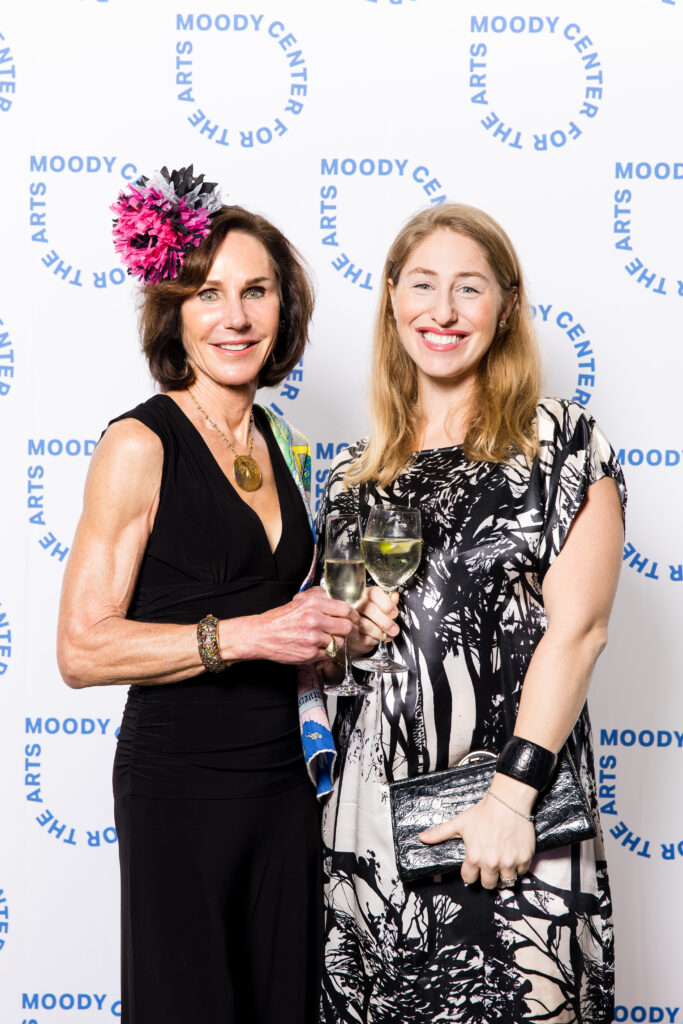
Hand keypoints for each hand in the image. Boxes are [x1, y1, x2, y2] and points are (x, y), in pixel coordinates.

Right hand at [222, 586, 358, 665]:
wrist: (261, 635)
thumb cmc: (279, 619)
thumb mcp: (298, 600)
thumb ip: (319, 597)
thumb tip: (336, 598)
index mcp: (313, 604)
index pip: (345, 609)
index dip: (354, 615)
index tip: (355, 619)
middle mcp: (314, 620)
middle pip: (347, 627)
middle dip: (353, 631)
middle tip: (353, 632)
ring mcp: (312, 638)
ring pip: (340, 642)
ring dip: (339, 642)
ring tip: (331, 640)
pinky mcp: (310, 654)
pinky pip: (329, 654)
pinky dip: (328, 652)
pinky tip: (321, 647)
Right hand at [348, 586, 399, 656]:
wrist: (355, 632)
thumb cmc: (369, 617)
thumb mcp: (380, 606)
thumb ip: (388, 601)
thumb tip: (395, 597)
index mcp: (364, 594)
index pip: (374, 593)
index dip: (386, 603)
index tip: (394, 613)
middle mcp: (354, 603)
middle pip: (369, 609)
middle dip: (385, 622)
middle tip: (394, 629)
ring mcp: (349, 618)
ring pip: (366, 625)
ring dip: (380, 633)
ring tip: (387, 635)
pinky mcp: (347, 633)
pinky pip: (362, 637)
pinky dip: (373, 640)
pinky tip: (378, 638)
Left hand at [418, 775, 536, 889]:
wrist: (508, 802)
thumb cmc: (483, 812)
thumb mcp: (460, 823)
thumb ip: (440, 833)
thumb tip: (421, 838)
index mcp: (474, 857)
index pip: (469, 878)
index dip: (470, 872)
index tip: (474, 866)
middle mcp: (492, 863)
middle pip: (488, 885)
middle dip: (487, 877)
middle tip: (489, 865)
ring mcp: (509, 862)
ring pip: (506, 882)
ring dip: (503, 875)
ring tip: (501, 863)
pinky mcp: (524, 859)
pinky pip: (521, 873)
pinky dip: (518, 868)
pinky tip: (513, 856)